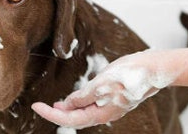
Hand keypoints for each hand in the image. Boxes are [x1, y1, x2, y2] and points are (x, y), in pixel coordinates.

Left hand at [32, 51, 173, 128]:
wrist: (152, 68)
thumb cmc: (130, 75)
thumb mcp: (102, 84)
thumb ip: (83, 96)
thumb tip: (66, 106)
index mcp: (101, 112)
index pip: (70, 119)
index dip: (51, 114)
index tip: (36, 106)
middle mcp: (104, 112)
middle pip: (75, 118)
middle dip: (56, 113)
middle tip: (40, 105)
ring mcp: (108, 106)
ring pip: (82, 112)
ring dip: (66, 110)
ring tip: (53, 105)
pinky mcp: (111, 97)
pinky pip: (90, 105)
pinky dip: (77, 103)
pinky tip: (73, 98)